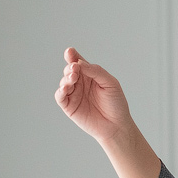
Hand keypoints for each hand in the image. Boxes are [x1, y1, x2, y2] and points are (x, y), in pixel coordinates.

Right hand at [55, 47, 161, 177]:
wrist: (117, 126)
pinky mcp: (69, 107)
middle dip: (70, 68)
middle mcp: (80, 83)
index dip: (72, 55)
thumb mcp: (110, 83)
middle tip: (75, 68)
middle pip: (69, 70)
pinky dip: (61, 91)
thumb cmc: (116, 104)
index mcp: (90, 75)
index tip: (70, 52)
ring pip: (64, 82)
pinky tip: (65, 88)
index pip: (78, 62)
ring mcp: (74, 94)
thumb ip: (96, 71)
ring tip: (73, 78)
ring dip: (66, 78)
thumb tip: (78, 63)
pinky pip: (60, 97)